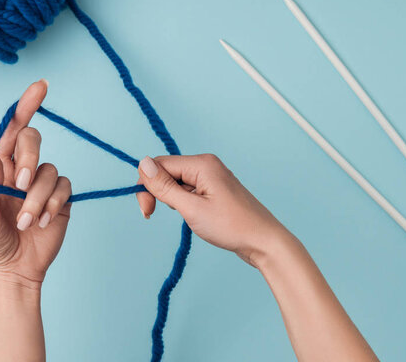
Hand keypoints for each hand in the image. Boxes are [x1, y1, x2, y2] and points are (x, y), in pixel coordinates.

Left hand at [0, 80, 71, 286]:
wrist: (12, 270)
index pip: (11, 131)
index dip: (25, 106)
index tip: (41, 86)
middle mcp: (21, 171)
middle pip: (33, 142)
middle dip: (28, 160)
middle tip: (19, 187)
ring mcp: (42, 185)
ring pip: (50, 170)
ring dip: (38, 197)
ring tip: (27, 221)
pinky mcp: (61, 199)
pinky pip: (64, 187)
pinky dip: (54, 203)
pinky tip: (44, 220)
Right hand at [136, 154, 287, 266]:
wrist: (263, 241)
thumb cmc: (231, 226)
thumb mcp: (191, 208)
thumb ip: (164, 187)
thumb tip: (142, 163)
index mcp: (201, 163)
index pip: (159, 164)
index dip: (147, 185)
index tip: (147, 211)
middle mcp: (206, 164)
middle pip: (167, 171)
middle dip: (157, 192)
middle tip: (153, 215)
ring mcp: (212, 177)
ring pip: (176, 181)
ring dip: (170, 199)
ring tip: (185, 216)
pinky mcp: (215, 189)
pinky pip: (189, 189)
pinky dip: (183, 202)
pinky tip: (193, 216)